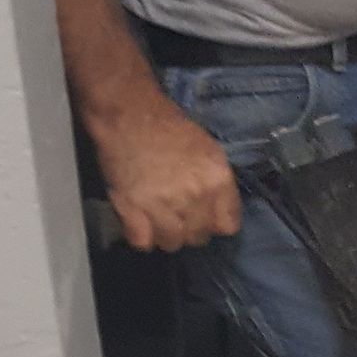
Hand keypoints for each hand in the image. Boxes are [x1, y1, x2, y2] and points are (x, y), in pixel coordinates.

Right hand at [90, 89, 241, 251]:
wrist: (128, 113)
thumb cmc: (169, 128)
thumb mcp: (208, 151)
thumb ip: (217, 185)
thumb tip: (218, 213)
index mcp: (217, 180)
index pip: (228, 226)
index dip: (213, 221)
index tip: (202, 214)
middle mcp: (194, 197)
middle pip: (198, 238)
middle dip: (188, 227)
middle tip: (173, 209)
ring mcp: (164, 206)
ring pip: (172, 244)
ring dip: (163, 233)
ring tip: (154, 214)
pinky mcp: (133, 210)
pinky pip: (143, 243)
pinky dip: (140, 236)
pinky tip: (138, 220)